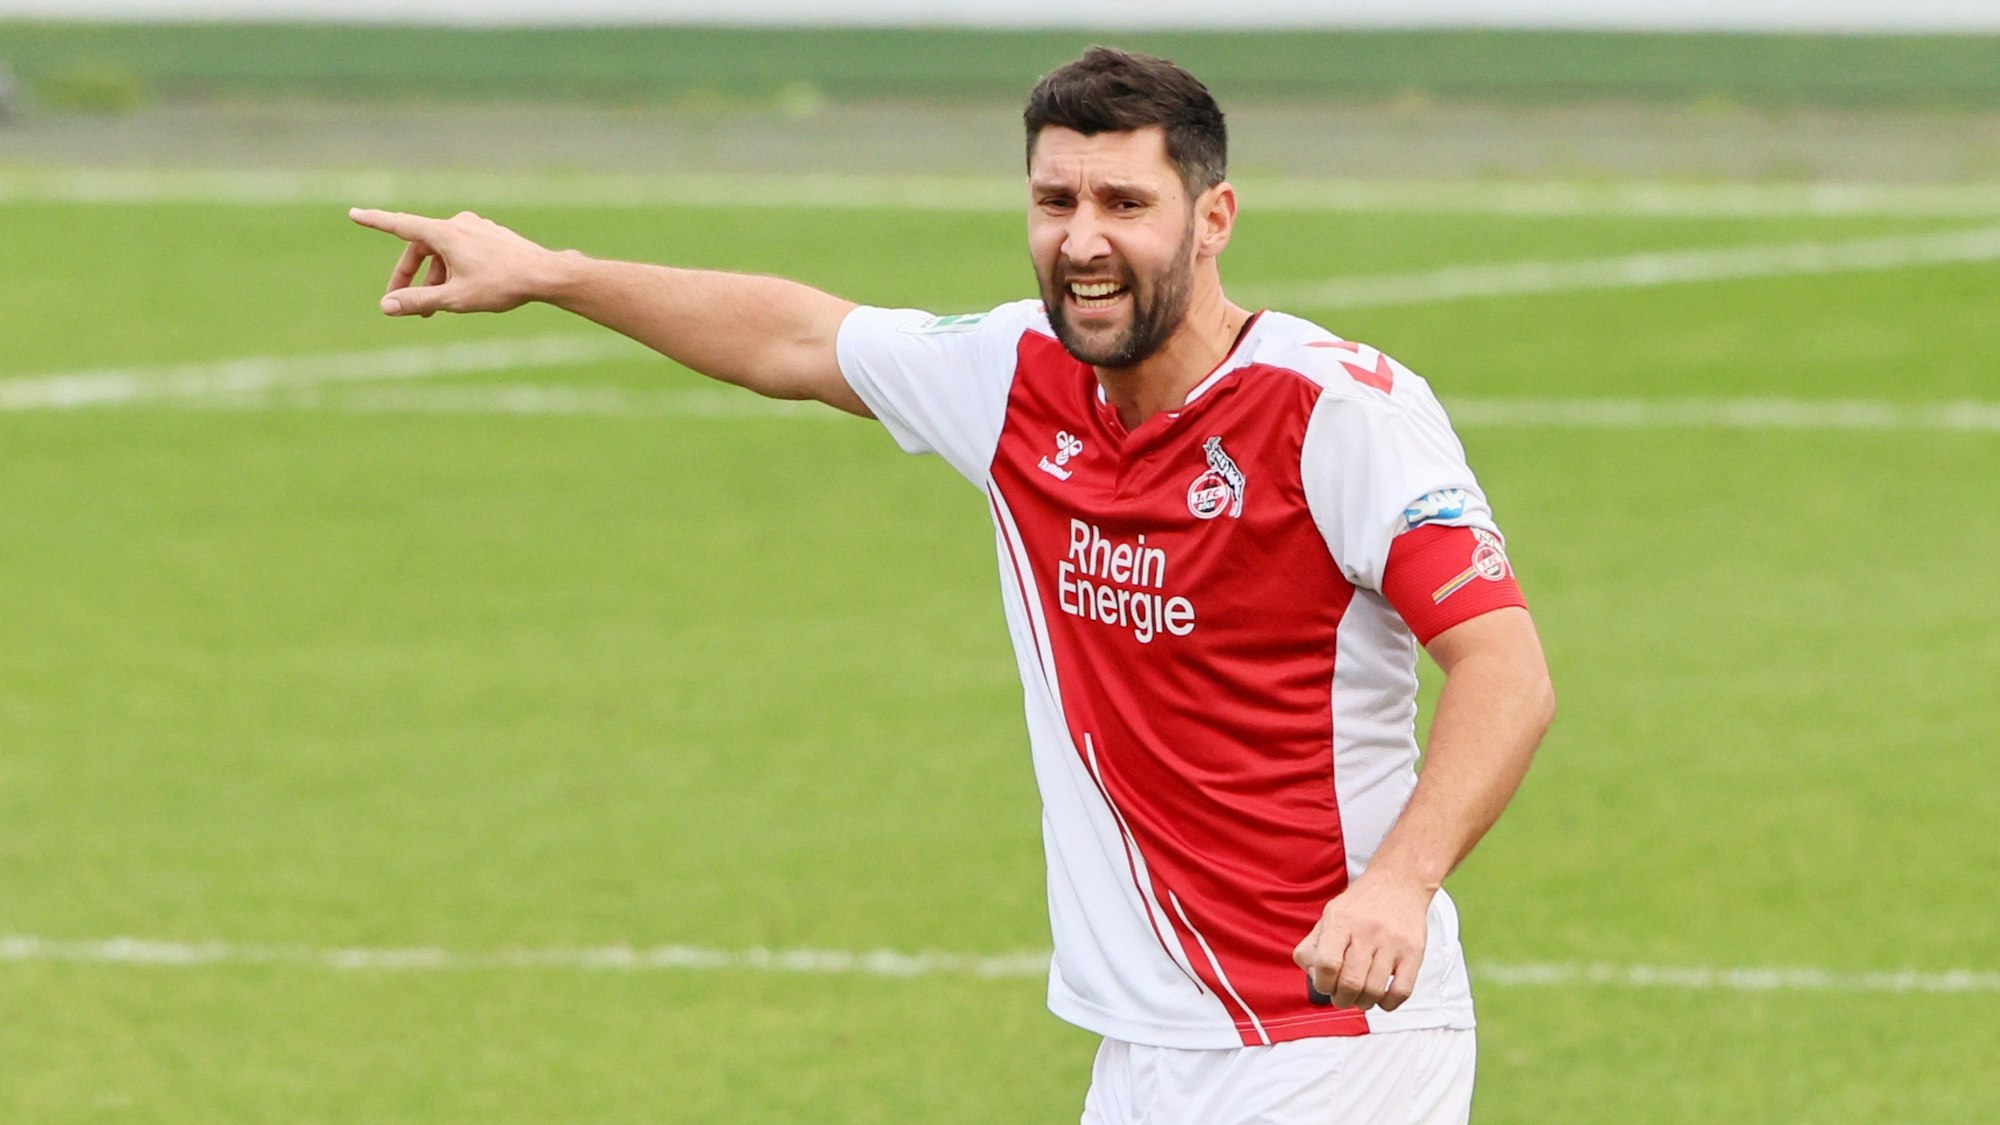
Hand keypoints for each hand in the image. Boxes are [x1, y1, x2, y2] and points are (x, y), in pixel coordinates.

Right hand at [348, 208, 558, 316]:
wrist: (545, 275)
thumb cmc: (501, 285)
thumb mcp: (454, 298)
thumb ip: (418, 301)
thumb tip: (387, 306)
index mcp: (444, 233)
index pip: (400, 225)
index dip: (375, 221)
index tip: (354, 214)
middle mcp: (458, 224)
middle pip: (421, 247)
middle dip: (410, 276)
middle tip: (402, 303)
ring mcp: (476, 228)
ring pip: (443, 252)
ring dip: (433, 277)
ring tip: (435, 307)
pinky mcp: (491, 235)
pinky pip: (461, 251)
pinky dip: (452, 269)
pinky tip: (462, 291)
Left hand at [1291, 868, 1433, 1010]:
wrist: (1400, 882)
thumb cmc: (1361, 904)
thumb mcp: (1330, 914)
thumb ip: (1314, 945)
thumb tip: (1314, 976)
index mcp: (1341, 920)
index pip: (1327, 963)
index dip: (1323, 984)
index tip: (1325, 985)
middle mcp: (1367, 930)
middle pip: (1351, 982)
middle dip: (1342, 999)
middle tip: (1342, 997)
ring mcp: (1392, 942)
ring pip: (1375, 990)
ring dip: (1364, 1002)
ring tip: (1361, 997)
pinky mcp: (1414, 952)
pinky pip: (1401, 991)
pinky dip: (1388, 1003)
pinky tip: (1382, 997)